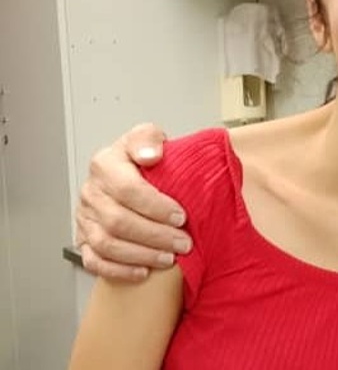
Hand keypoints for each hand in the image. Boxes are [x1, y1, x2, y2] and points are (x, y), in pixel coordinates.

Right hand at [74, 122, 191, 280]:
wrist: (127, 171)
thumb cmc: (141, 157)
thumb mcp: (147, 136)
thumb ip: (149, 139)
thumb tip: (150, 155)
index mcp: (104, 165)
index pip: (128, 190)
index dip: (156, 206)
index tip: (181, 216)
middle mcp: (91, 193)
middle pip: (118, 221)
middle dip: (155, 235)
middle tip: (182, 242)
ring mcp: (85, 218)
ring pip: (107, 244)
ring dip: (141, 255)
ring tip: (168, 258)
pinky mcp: (83, 239)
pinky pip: (94, 261)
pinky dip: (119, 270)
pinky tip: (142, 271)